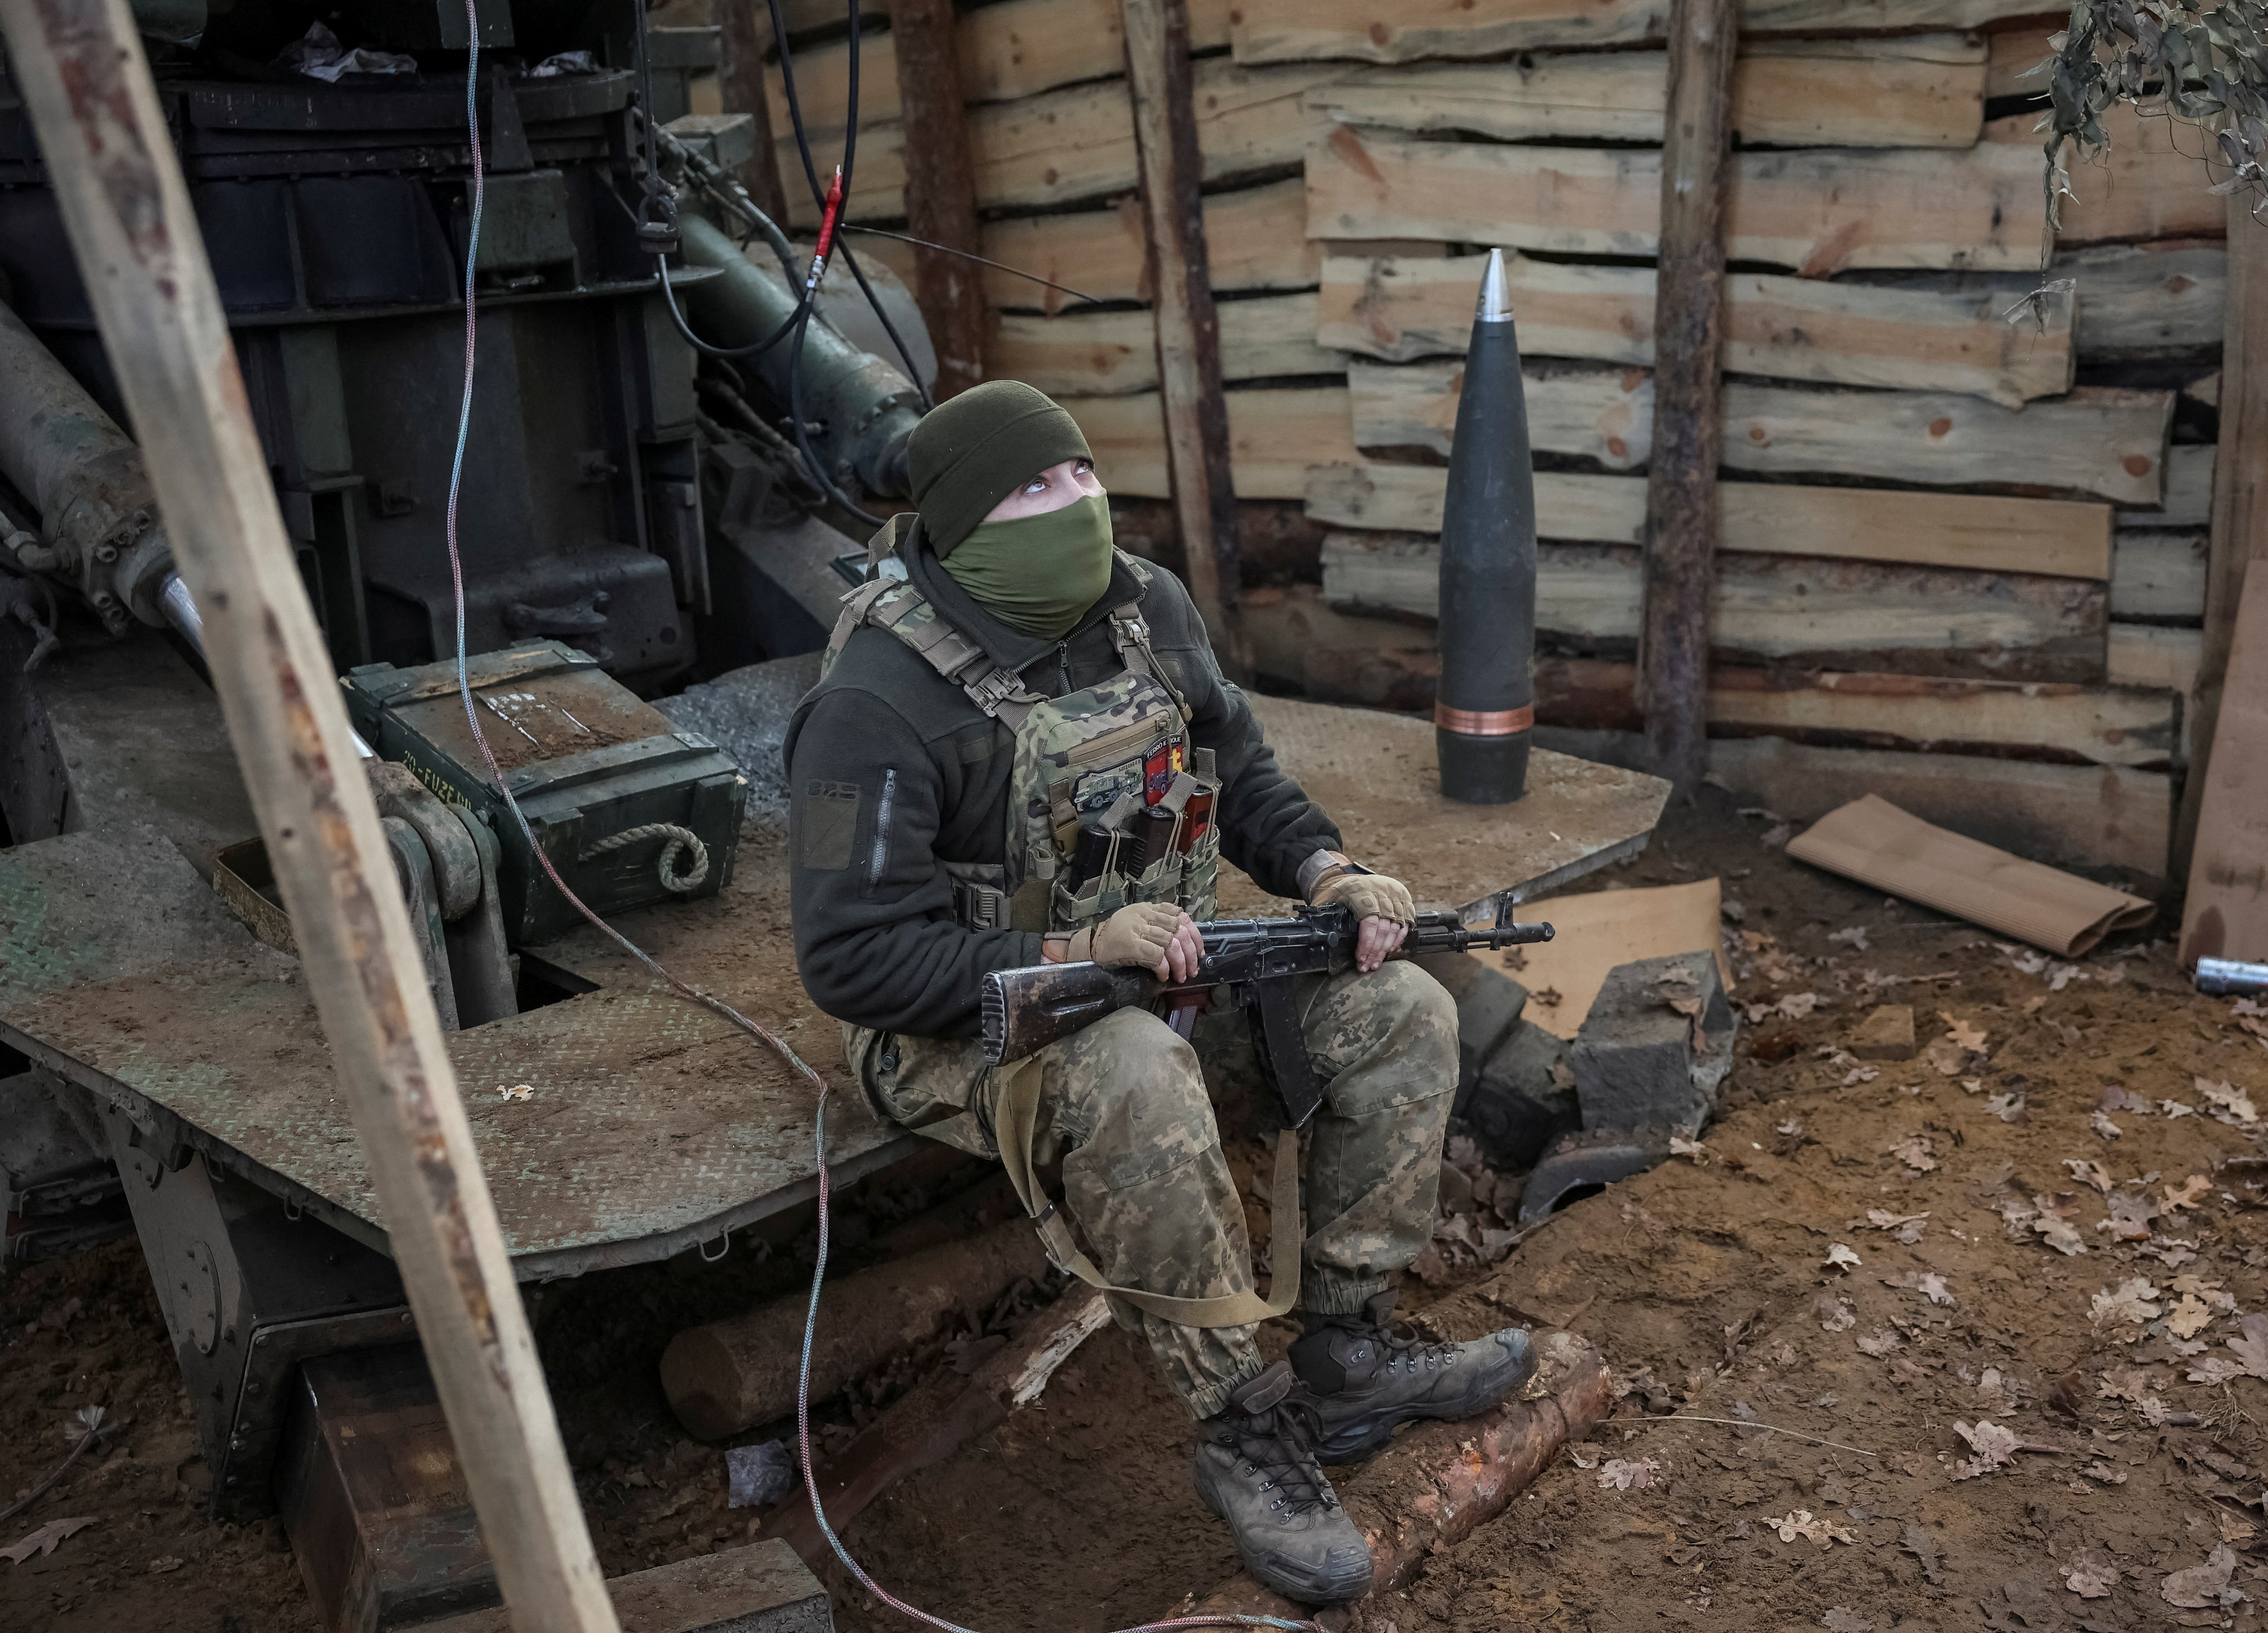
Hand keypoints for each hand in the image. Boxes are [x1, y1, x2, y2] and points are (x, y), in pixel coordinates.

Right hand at [1080, 902, 1201, 979]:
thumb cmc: (1115, 939)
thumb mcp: (1137, 924)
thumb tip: (1185, 941)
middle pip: (1179, 931)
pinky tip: (1163, 977)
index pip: (1179, 915)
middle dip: (1191, 953)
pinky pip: (1157, 956)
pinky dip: (1164, 969)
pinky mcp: (1130, 945)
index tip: (1199, 951)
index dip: (1194, 934)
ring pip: (1171, 944)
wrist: (1090, 947)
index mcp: (1147, 909)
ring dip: (1180, 964)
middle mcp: (1144, 915)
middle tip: (1192, 969)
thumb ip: (1158, 925)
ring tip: (1180, 976)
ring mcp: (1137, 929)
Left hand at [1312, 869, 1414, 974]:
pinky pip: (1405, 923)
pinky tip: (1388, 950)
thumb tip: (1322, 936)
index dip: (1366, 943)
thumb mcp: (1329, 898)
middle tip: (1366, 966)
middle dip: (1374, 951)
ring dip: (1385, 949)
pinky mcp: (1404, 900)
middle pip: (1383, 928)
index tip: (1360, 958)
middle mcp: (1382, 893)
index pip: (1369, 922)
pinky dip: (1397, 938)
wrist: (1352, 875)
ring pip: (1394, 928)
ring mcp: (1395, 896)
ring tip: (1375, 963)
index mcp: (1362, 892)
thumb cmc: (1339, 889)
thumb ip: (1325, 915)